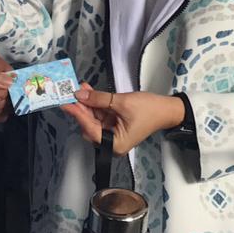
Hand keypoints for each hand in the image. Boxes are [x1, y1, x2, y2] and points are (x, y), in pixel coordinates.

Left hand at [60, 83, 184, 153]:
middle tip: (71, 93)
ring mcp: (112, 133)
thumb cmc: (150, 110)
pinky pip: (100, 114)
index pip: (90, 129)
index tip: (66, 104)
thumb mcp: (122, 102)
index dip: (78, 115)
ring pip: (93, 118)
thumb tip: (80, 95)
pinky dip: (95, 103)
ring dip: (87, 103)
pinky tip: (89, 92)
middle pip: (89, 124)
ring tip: (81, 88)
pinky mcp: (114, 125)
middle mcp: (112, 142)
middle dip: (82, 107)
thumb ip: (99, 99)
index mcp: (115, 144)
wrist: (166, 109)